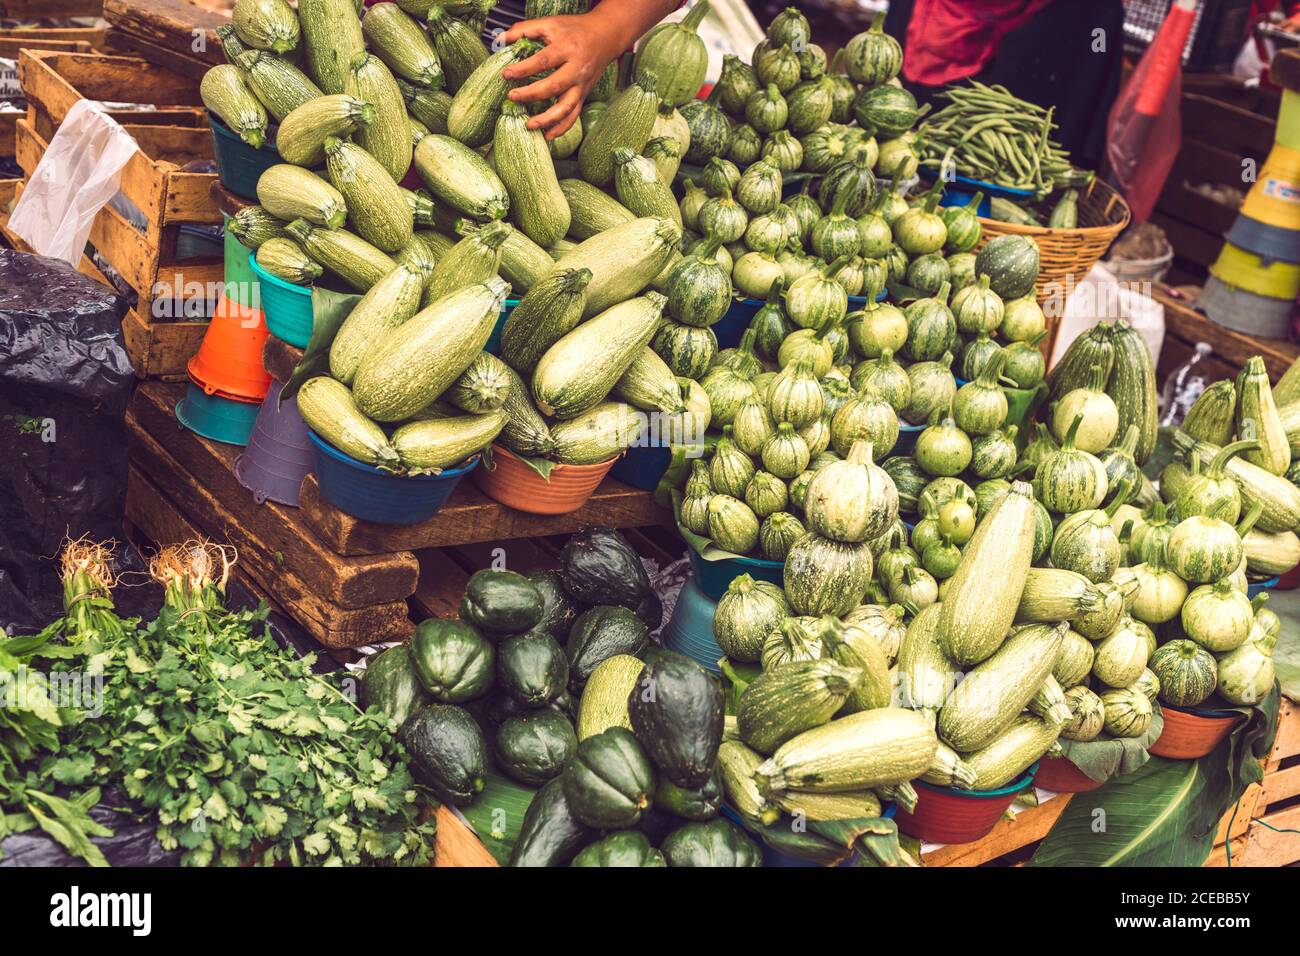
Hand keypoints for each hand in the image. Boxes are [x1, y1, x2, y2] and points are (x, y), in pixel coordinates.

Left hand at [500, 12, 628, 139]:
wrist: (605, 37)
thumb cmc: (574, 29)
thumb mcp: (550, 23)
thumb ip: (524, 30)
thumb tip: (499, 40)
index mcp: (567, 48)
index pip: (543, 61)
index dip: (524, 69)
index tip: (506, 74)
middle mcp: (576, 69)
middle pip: (554, 86)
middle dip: (532, 94)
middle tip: (512, 97)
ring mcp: (581, 85)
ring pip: (566, 107)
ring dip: (548, 119)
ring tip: (529, 125)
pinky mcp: (583, 95)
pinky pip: (574, 116)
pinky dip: (562, 128)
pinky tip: (548, 135)